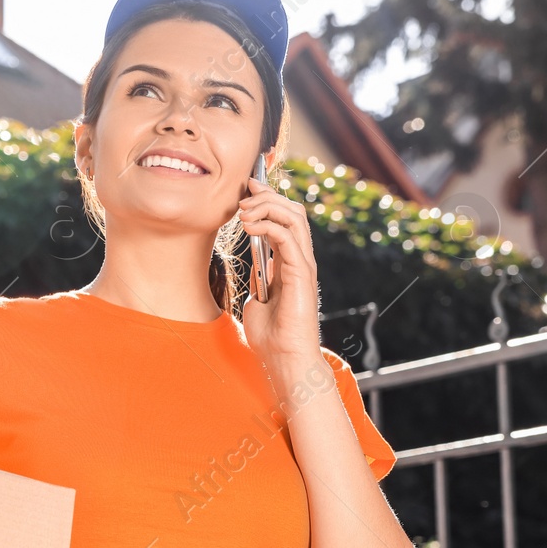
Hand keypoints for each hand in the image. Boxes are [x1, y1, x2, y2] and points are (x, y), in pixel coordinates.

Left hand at [238, 176, 322, 372]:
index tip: (248, 189)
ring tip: (243, 212)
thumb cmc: (271, 336)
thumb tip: (254, 267)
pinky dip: (268, 226)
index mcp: (291, 263)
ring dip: (267, 208)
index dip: (269, 200)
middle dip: (268, 196)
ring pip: (295, 218)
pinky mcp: (302, 274)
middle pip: (293, 211)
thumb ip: (259, 280)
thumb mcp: (257, 300)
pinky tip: (249, 229)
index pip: (286, 220)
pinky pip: (288, 238)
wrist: (283, 358)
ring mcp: (304, 265)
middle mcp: (301, 260)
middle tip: (244, 194)